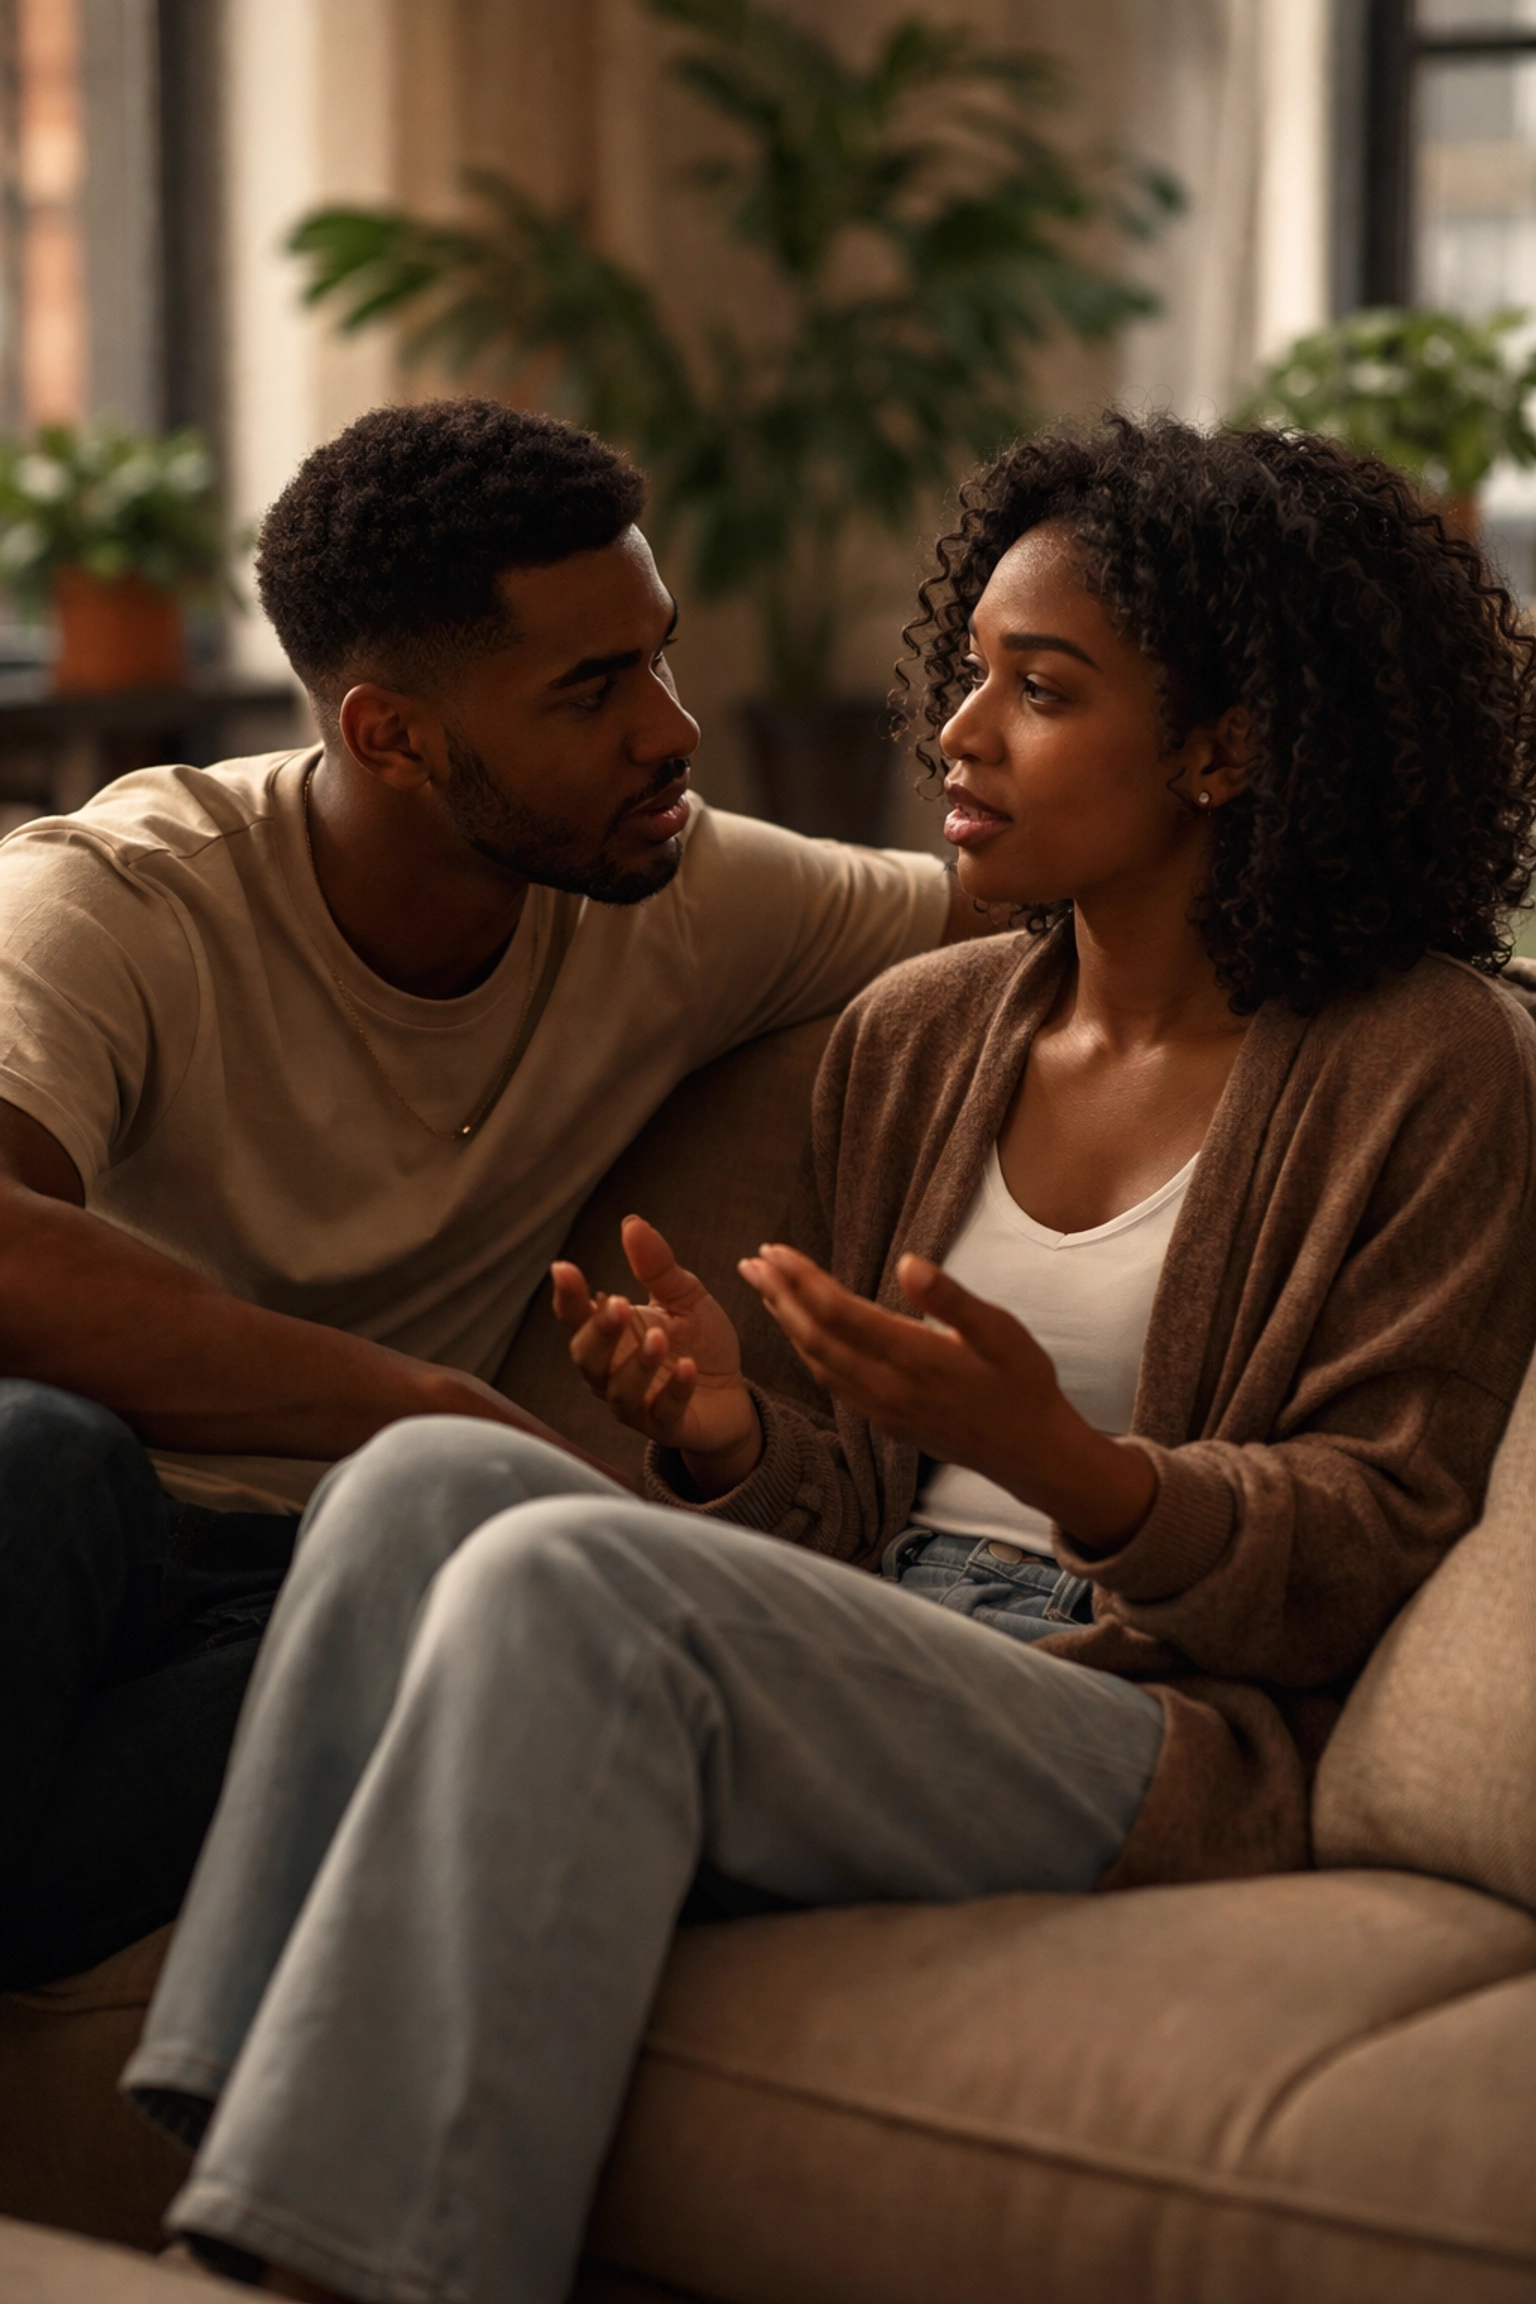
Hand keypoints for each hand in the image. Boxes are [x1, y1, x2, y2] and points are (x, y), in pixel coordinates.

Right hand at [552, 1215, 761, 1495]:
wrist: (732, 1392)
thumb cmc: (698, 1341)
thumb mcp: (684, 1296)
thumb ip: (657, 1266)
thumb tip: (632, 1223)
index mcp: (611, 1334)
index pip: (576, 1315)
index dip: (567, 1295)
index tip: (563, 1268)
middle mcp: (612, 1371)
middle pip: (585, 1356)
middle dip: (599, 1331)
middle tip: (619, 1305)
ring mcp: (636, 1403)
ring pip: (618, 1391)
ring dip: (637, 1364)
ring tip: (659, 1338)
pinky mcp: (666, 1426)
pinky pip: (662, 1413)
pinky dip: (673, 1391)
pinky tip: (688, 1368)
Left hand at [739, 1243, 1154, 1552]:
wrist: (1030, 1453)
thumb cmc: (1021, 1383)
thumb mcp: (1000, 1332)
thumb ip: (951, 1298)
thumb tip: (908, 1262)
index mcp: (914, 1357)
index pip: (838, 1312)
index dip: (801, 1279)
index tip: (775, 1250)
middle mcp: (887, 1386)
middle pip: (815, 1335)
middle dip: (779, 1295)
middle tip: (751, 1261)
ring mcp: (881, 1408)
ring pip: (817, 1360)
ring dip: (785, 1321)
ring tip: (763, 1288)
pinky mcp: (883, 1420)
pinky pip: (831, 1382)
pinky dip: (806, 1352)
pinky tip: (799, 1333)